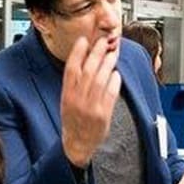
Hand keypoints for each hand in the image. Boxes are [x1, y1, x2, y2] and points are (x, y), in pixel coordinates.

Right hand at [60, 36, 120, 167]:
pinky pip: (110, 93)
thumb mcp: (67, 99)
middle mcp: (77, 99)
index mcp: (67, 94)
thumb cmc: (73, 119)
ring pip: (100, 80)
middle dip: (96, 53)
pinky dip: (114, 82)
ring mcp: (90, 107)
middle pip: (88, 71)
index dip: (77, 53)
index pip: (71, 69)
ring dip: (108, 64)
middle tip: (104, 42)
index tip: (84, 40)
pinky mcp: (103, 114)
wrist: (77, 142)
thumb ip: (75, 82)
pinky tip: (116, 74)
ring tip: (113, 54)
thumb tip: (86, 59)